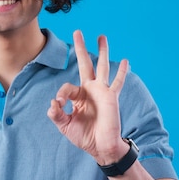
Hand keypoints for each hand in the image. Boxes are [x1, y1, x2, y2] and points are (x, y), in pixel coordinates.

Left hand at [47, 30, 128, 165]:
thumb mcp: (65, 126)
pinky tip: (125, 61)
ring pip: (102, 67)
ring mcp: (101, 92)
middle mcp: (90, 90)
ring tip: (102, 36)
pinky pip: (117, 82)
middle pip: (85, 64)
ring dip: (102, 52)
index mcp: (78, 96)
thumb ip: (56, 115)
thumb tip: (53, 102)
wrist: (101, 147)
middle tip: (77, 32)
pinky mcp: (111, 97)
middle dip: (81, 48)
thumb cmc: (84, 137)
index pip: (67, 87)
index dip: (61, 95)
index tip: (60, 105)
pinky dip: (122, 72)